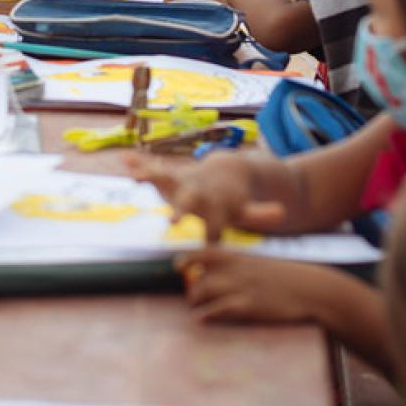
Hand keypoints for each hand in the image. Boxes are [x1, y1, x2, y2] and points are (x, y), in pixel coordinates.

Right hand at [125, 152, 286, 243]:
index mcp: (216, 205)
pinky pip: (150, 168)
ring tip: (135, 176)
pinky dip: (137, 164)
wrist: (225, 172)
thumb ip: (260, 213)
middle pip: (189, 202)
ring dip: (150, 176)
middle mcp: (196, 192)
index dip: (214, 235)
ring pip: (165, 178)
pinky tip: (124, 158)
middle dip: (181, 211)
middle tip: (172, 222)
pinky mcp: (167, 177)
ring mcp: (181, 182)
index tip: (211, 246)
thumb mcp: (247, 209)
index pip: (215, 225)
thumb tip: (281, 212)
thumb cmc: (233, 200)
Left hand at [178, 249, 321, 324]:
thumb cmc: (289, 278)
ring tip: (194, 310)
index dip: (188, 258)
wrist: (312, 289)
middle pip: (201, 277)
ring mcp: (242, 287)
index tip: (177, 266)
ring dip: (195, 302)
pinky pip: (220, 309)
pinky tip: (201, 319)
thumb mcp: (263, 265)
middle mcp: (237, 270)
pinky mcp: (249, 305)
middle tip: (192, 298)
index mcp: (241, 258)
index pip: (206, 252)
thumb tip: (225, 274)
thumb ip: (243, 267)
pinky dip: (207, 314)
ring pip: (205, 291)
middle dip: (192, 289)